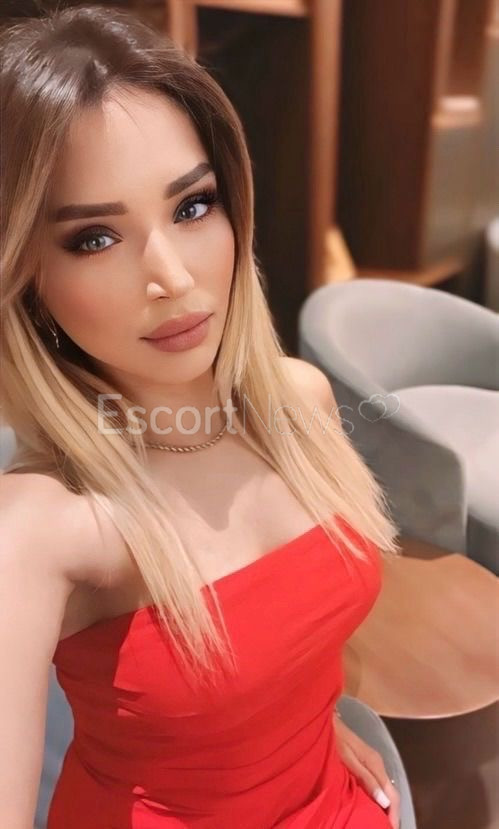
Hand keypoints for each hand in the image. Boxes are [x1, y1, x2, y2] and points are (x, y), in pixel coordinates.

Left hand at [333, 710, 399, 828]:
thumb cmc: (333, 739)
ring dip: (385, 805)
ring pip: (385, 788)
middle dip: (391, 812)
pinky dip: (377, 796)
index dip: (394, 814)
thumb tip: (384, 802)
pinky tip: (371, 804)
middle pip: (391, 792)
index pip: (393, 795)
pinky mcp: (364, 760)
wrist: (325, 720)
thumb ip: (366, 779)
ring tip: (380, 820)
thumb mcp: (348, 760)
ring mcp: (372, 761)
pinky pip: (377, 782)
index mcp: (376, 764)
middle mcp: (378, 763)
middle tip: (386, 827)